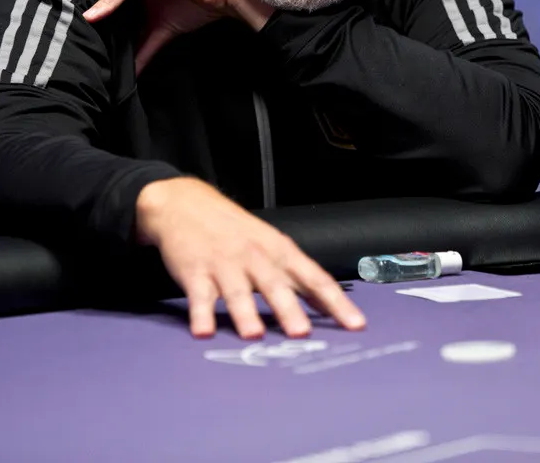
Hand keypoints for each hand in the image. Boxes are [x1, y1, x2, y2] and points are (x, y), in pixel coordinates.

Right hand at [135, 177, 365, 339]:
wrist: (185, 203)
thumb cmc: (236, 231)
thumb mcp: (271, 244)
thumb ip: (298, 277)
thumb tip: (332, 308)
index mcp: (279, 251)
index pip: (314, 278)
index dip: (336, 302)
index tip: (355, 325)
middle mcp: (255, 257)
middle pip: (275, 285)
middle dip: (289, 309)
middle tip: (302, 333)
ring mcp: (224, 264)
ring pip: (237, 291)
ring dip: (246, 313)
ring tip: (254, 335)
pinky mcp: (195, 272)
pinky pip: (199, 296)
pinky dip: (201, 314)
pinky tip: (204, 331)